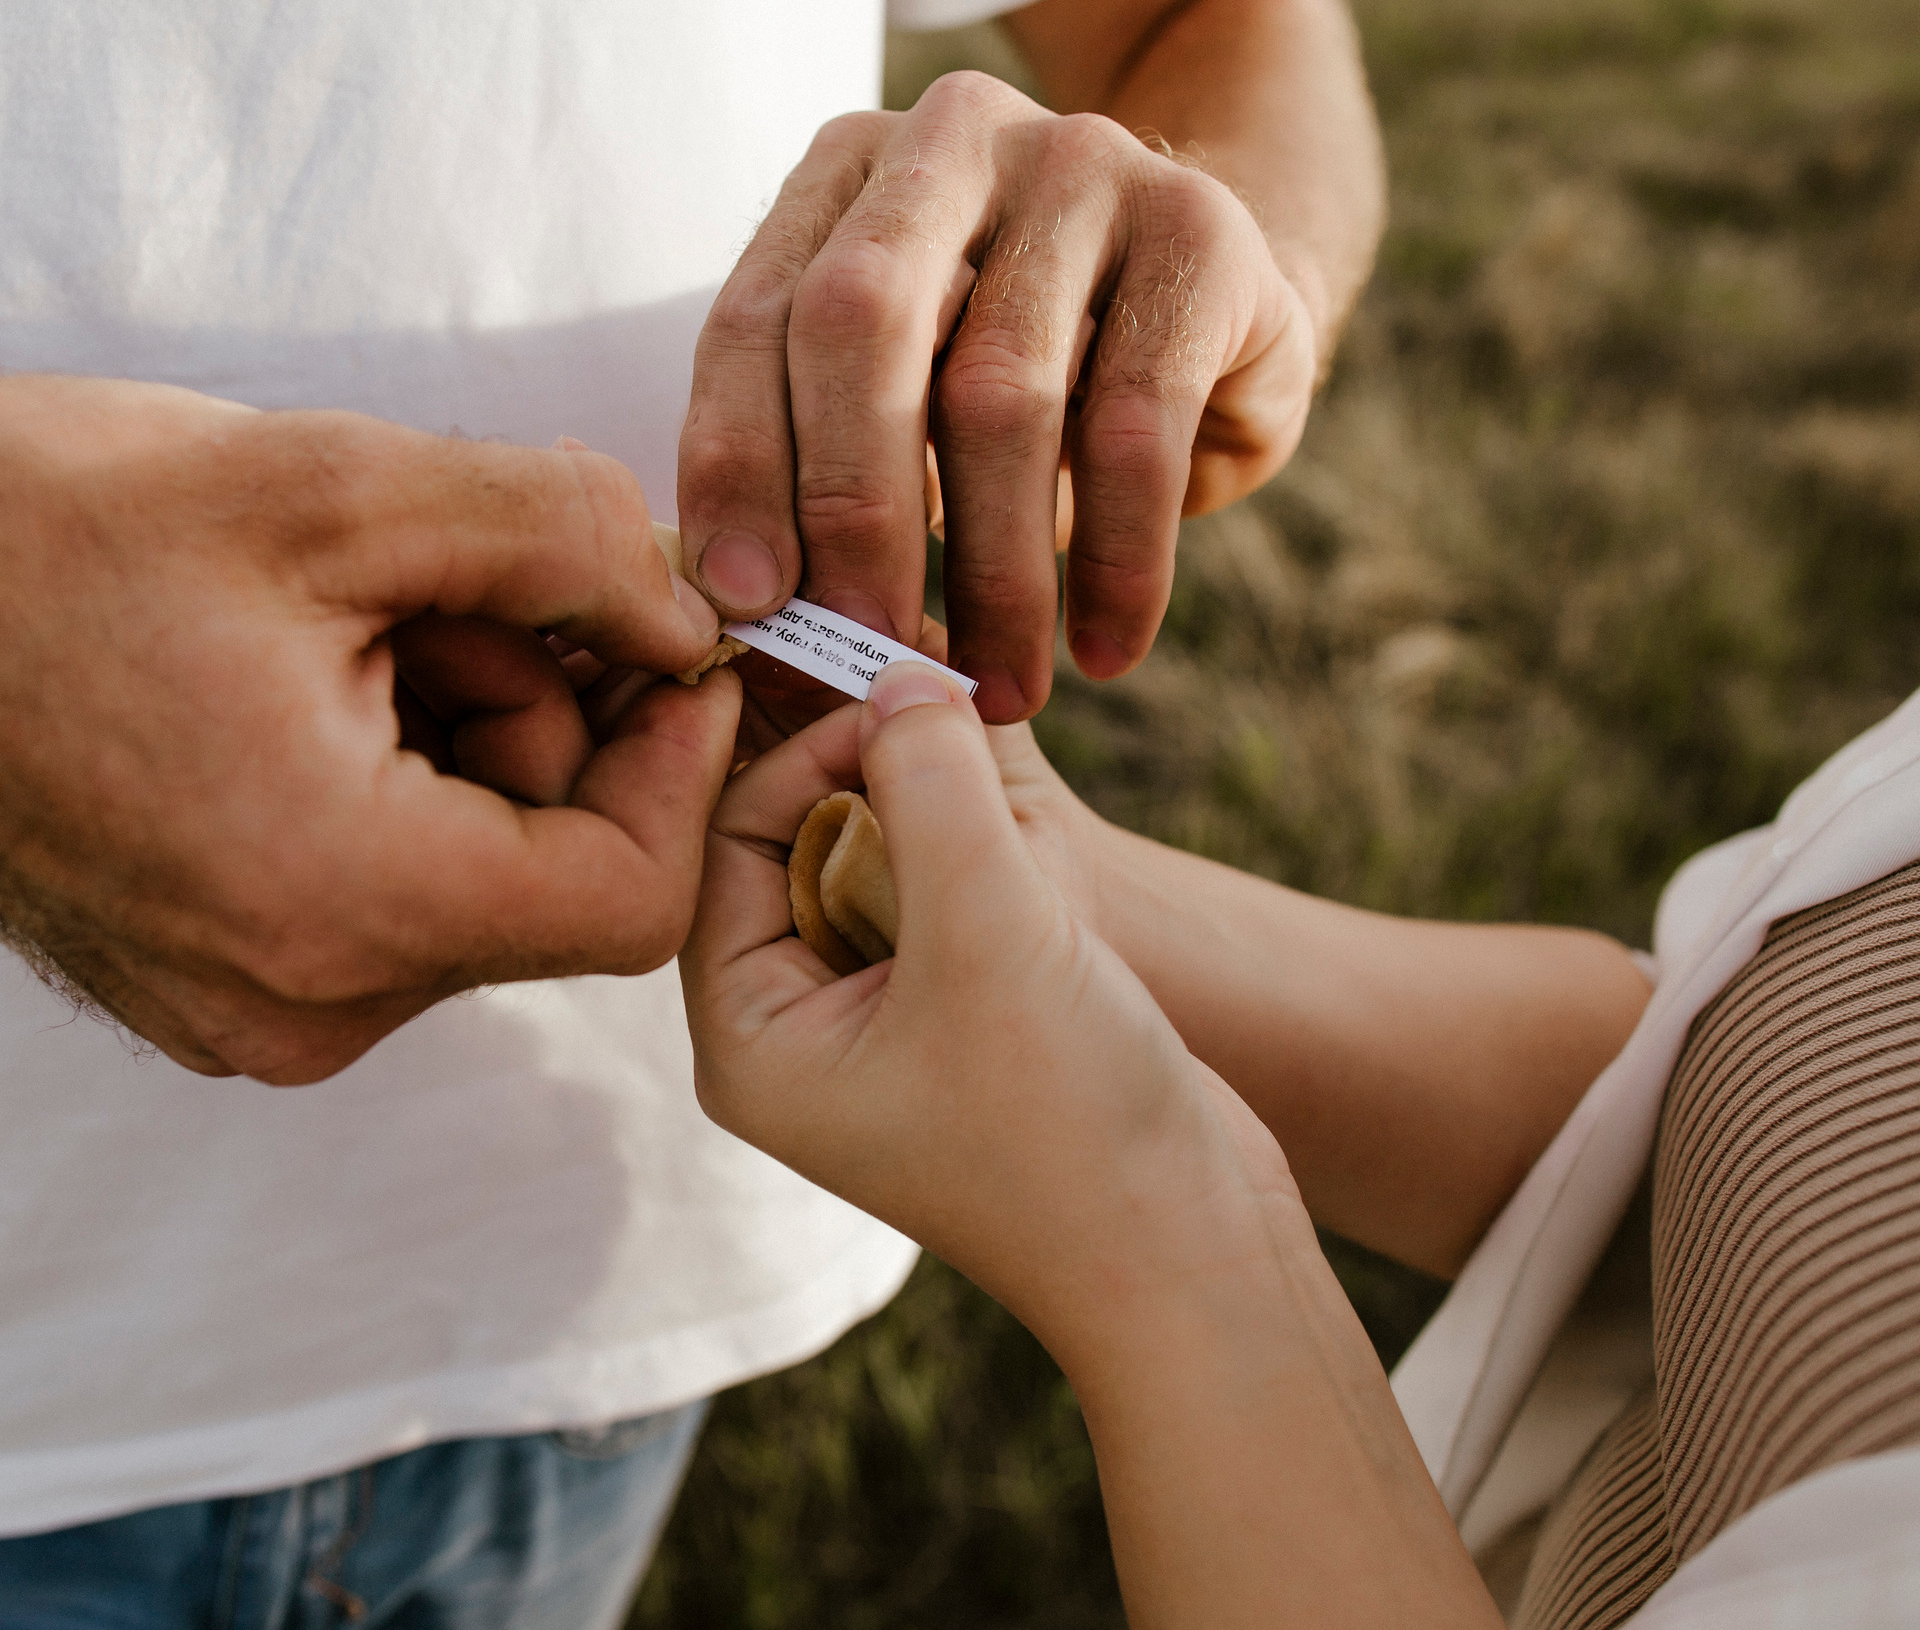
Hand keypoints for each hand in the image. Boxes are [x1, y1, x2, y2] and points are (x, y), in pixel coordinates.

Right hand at [0, 353, 739, 1084]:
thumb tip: (693, 609)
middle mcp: (293, 1007)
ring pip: (465, 877)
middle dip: (547, 707)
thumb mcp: (338, 482)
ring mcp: (234, 1011)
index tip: (658, 624)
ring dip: (461, 728)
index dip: (680, 755)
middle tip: (437, 572)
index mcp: (332, 910)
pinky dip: (387, 774)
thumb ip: (566, 536)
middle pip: (548, 879)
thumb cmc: (28, 520)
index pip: (626, 897)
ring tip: (333, 606)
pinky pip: (374, 891)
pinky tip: (285, 663)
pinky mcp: (194, 977)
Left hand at [676, 71, 1318, 724]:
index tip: (746, 604)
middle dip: (851, 511)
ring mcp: (1084, 163)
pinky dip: (1117, 560)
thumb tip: (741, 606)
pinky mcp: (1200, 230)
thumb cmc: (1023, 372)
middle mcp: (952, 138)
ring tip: (996, 689)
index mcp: (845, 169)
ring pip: (1002, 392)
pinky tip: (1103, 650)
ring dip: (992, 573)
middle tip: (867, 656)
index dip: (739, 464)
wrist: (1218, 300)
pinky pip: (1140, 426)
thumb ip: (817, 457)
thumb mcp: (906, 387)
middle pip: (862, 324)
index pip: (756, 316)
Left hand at [680, 662, 1293, 1359]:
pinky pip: (935, 896)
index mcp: (748, 1039)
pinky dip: (972, 847)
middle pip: (790, 843)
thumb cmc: (1069, 1122)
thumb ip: (929, 783)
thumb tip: (895, 669)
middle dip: (865, 768)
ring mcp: (875, 1032)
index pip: (723, 842)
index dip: (801, 752)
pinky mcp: (955, 1022)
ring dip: (928, 801)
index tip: (897, 697)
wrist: (1195, 1250)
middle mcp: (792, 1035)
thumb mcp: (987, 924)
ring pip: (873, 860)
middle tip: (941, 701)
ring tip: (984, 750)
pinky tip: (1025, 827)